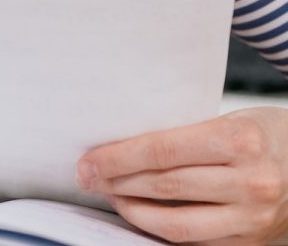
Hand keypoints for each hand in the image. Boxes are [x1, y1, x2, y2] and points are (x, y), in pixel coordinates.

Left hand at [76, 108, 287, 243]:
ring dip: (134, 211)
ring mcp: (254, 219)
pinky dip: (163, 231)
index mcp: (240, 140)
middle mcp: (251, 182)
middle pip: (165, 185)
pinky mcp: (255, 244)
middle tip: (86, 177)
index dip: (118, 158)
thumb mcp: (230, 119)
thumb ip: (185, 134)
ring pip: (178, 224)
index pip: (162, 150)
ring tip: (110, 195)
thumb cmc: (265, 134)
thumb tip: (122, 143)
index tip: (88, 161)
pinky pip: (198, 243)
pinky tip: (142, 216)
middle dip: (117, 182)